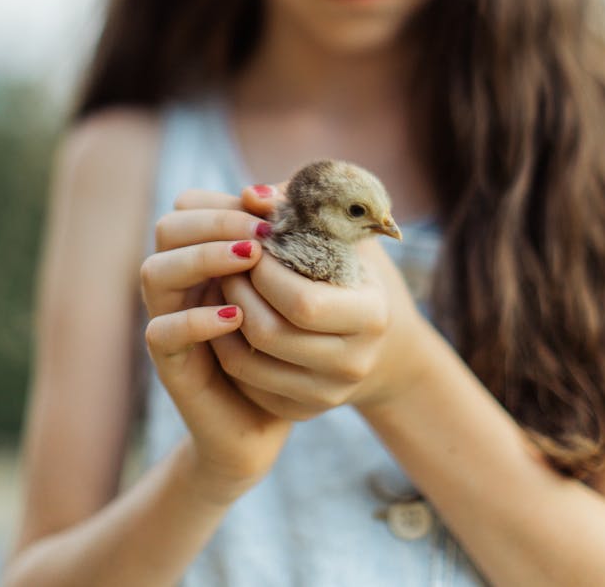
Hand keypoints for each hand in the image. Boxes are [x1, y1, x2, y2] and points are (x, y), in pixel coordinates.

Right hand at [140, 191, 290, 498]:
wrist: (274, 414)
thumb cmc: (291, 338)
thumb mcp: (296, 283)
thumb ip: (285, 240)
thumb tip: (274, 195)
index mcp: (203, 254)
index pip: (190, 206)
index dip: (225, 200)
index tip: (270, 206)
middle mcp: (179, 280)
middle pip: (168, 228)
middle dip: (215, 223)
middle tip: (262, 233)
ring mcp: (169, 318)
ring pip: (154, 271)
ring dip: (201, 259)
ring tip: (251, 260)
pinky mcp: (171, 363)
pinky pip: (162, 331)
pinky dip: (196, 319)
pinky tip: (237, 316)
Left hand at [210, 185, 426, 421]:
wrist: (382, 345)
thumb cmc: (356, 274)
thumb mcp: (343, 236)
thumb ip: (301, 209)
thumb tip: (252, 193)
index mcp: (372, 314)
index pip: (302, 302)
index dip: (266, 272)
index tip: (252, 243)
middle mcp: (355, 362)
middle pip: (270, 334)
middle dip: (239, 292)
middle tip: (227, 263)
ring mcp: (328, 394)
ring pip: (250, 363)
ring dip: (223, 319)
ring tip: (221, 285)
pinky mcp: (301, 410)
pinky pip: (246, 383)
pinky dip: (225, 348)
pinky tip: (225, 318)